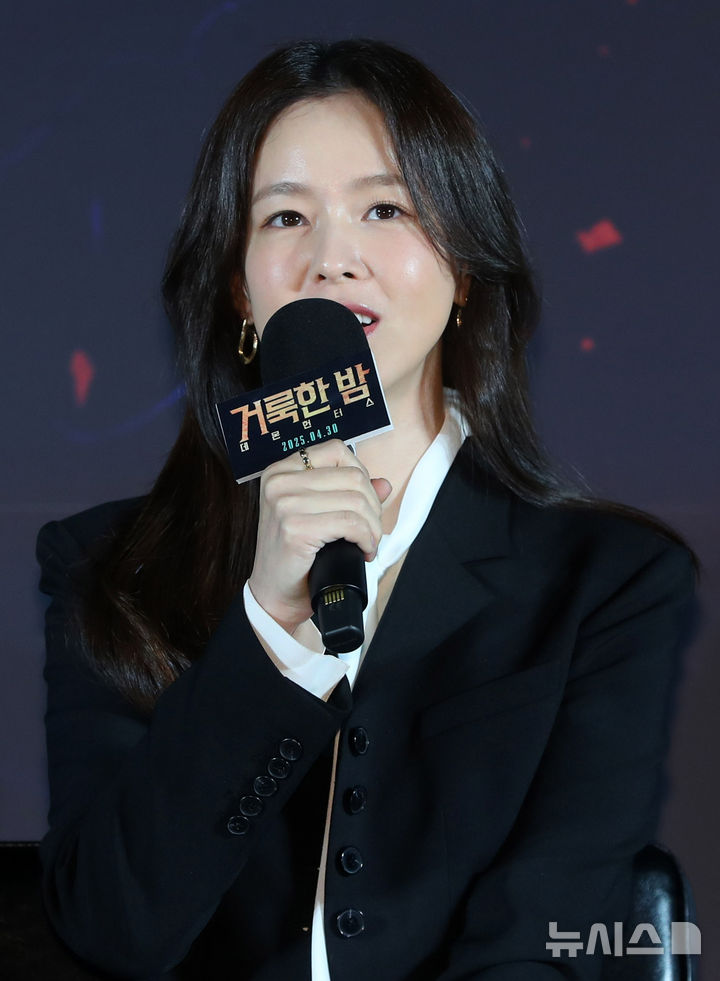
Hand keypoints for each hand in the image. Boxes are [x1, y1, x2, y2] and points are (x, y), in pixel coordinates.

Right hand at [248, 440, 391, 633]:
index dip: (361, 475)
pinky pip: (350, 523)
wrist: (274, 595)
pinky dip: (366, 538)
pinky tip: (364, 550)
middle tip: (370, 530)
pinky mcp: (295, 528)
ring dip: (373, 526)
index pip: (336, 451)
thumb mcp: (318, 515)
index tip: (364, 502)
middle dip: (373, 506)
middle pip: (352, 476)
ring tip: (368, 542)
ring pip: (356, 500)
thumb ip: (348, 494)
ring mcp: (284, 503)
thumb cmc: (295, 556)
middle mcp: (278, 481)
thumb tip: (384, 483)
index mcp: (281, 471)